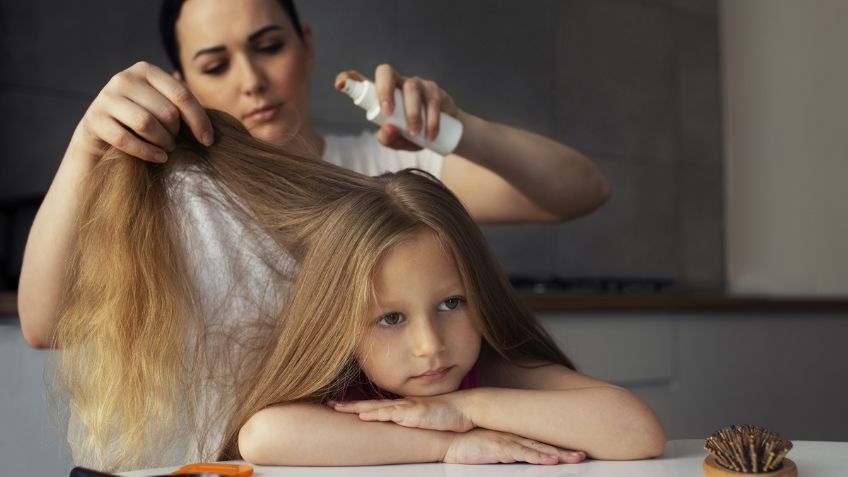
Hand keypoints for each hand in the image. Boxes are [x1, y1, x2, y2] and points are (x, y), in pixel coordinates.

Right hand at [74, 61, 212, 163]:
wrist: (101, 131)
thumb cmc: (143, 119)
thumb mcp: (163, 105)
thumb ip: (184, 106)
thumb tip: (219, 122)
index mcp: (146, 70)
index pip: (182, 95)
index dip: (199, 120)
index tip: (208, 140)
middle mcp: (124, 78)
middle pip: (166, 112)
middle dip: (177, 133)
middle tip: (176, 143)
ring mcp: (106, 97)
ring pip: (147, 124)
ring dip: (163, 142)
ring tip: (167, 149)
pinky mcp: (94, 119)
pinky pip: (126, 140)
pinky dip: (147, 152)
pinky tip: (159, 157)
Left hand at [330, 393, 473, 431]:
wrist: (462, 409)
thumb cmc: (444, 416)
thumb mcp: (421, 420)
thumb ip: (408, 421)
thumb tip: (397, 427)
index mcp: (400, 408)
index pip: (372, 406)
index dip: (354, 406)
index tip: (337, 405)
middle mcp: (399, 406)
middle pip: (368, 405)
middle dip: (347, 405)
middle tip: (329, 404)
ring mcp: (405, 408)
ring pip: (375, 408)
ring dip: (356, 408)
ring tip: (338, 408)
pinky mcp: (413, 414)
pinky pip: (392, 414)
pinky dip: (376, 414)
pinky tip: (365, 416)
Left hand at [335, 64, 458, 149]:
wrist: (445, 134)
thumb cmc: (414, 134)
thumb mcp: (398, 141)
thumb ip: (388, 139)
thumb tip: (387, 129)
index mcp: (382, 94)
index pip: (363, 81)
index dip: (349, 79)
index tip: (339, 85)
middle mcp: (397, 83)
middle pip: (387, 72)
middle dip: (385, 90)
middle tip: (388, 113)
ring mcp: (417, 85)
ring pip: (412, 87)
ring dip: (412, 111)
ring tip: (414, 133)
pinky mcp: (435, 92)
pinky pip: (432, 100)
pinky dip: (431, 119)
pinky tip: (429, 135)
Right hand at [444, 429, 586, 464]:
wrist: (448, 439)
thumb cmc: (466, 444)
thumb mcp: (491, 448)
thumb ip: (505, 451)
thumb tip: (518, 457)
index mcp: (513, 435)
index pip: (539, 440)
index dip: (558, 444)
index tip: (574, 449)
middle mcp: (513, 436)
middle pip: (544, 443)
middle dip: (565, 450)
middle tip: (583, 454)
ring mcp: (508, 440)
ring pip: (539, 448)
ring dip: (558, 454)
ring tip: (576, 458)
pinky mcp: (500, 447)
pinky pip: (523, 453)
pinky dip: (539, 456)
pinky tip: (551, 460)